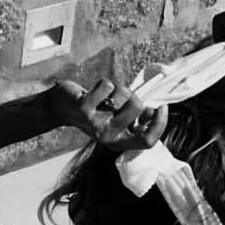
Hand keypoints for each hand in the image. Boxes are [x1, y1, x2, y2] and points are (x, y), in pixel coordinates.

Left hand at [46, 78, 167, 152]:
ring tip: (105, 96)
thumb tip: (154, 112)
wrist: (63, 108)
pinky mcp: (84, 108)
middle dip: (132, 95)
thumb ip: (135, 118)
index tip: (162, 108)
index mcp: (119, 141)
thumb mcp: (117, 119)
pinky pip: (107, 86)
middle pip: (137, 108)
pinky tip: (94, 92)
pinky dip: (103, 82)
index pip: (147, 142)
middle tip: (118, 98)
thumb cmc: (95, 110)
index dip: (159, 124)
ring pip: (124, 94)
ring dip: (117, 88)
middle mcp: (108, 137)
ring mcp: (96, 124)